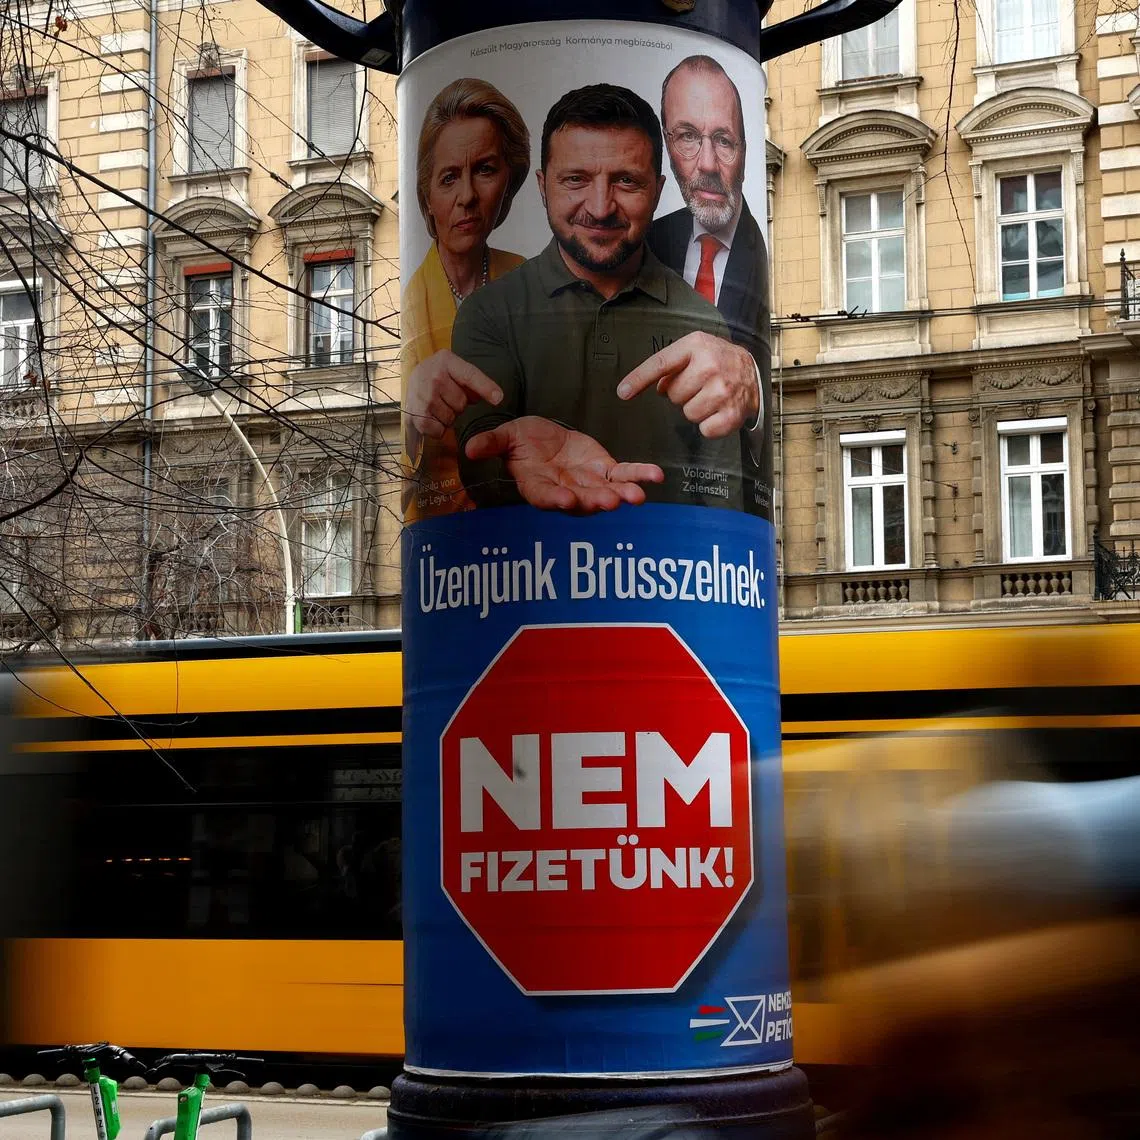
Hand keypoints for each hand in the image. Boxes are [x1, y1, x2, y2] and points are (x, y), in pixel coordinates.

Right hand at [404, 350, 502, 452]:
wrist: (411, 380)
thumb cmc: (438, 375)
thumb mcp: (454, 369)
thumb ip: (473, 382)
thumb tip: (494, 397)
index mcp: (447, 361)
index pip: (470, 375)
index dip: (485, 387)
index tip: (498, 398)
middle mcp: (434, 376)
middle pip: (461, 402)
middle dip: (458, 405)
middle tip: (447, 398)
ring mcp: (423, 395)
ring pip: (450, 417)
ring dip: (447, 417)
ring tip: (438, 406)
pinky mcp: (415, 413)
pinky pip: (438, 430)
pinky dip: (438, 429)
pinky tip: (431, 417)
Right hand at [464, 416, 663, 512]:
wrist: (543, 437)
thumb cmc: (522, 442)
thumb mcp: (505, 437)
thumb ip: (491, 443)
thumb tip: (469, 448)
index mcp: (538, 486)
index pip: (544, 497)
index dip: (554, 499)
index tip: (564, 499)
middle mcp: (565, 492)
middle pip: (580, 502)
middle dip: (594, 503)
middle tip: (607, 502)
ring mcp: (588, 485)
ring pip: (606, 494)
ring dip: (621, 496)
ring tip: (636, 496)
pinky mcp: (606, 473)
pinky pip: (625, 476)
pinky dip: (640, 476)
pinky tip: (656, 476)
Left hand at [617, 331, 759, 438]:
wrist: (752, 370)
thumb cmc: (717, 360)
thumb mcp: (694, 350)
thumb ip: (670, 364)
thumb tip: (655, 388)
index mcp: (696, 346)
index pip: (661, 363)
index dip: (639, 379)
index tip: (623, 392)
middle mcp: (710, 365)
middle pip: (673, 394)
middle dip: (682, 393)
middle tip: (698, 385)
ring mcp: (723, 390)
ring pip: (688, 413)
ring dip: (695, 409)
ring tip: (709, 397)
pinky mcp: (732, 413)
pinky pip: (705, 429)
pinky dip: (709, 425)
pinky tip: (718, 410)